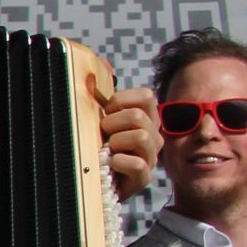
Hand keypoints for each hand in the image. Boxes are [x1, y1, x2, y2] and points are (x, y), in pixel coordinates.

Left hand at [100, 85, 159, 200]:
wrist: (92, 182)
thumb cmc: (96, 147)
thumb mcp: (97, 118)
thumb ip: (102, 94)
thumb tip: (103, 64)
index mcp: (145, 117)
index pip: (146, 96)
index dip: (120, 100)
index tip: (106, 112)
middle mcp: (154, 135)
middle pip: (139, 116)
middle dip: (112, 123)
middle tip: (102, 134)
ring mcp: (151, 157)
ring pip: (141, 137)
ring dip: (115, 142)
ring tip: (107, 150)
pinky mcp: (144, 178)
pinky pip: (138, 165)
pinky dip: (119, 162)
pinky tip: (110, 164)